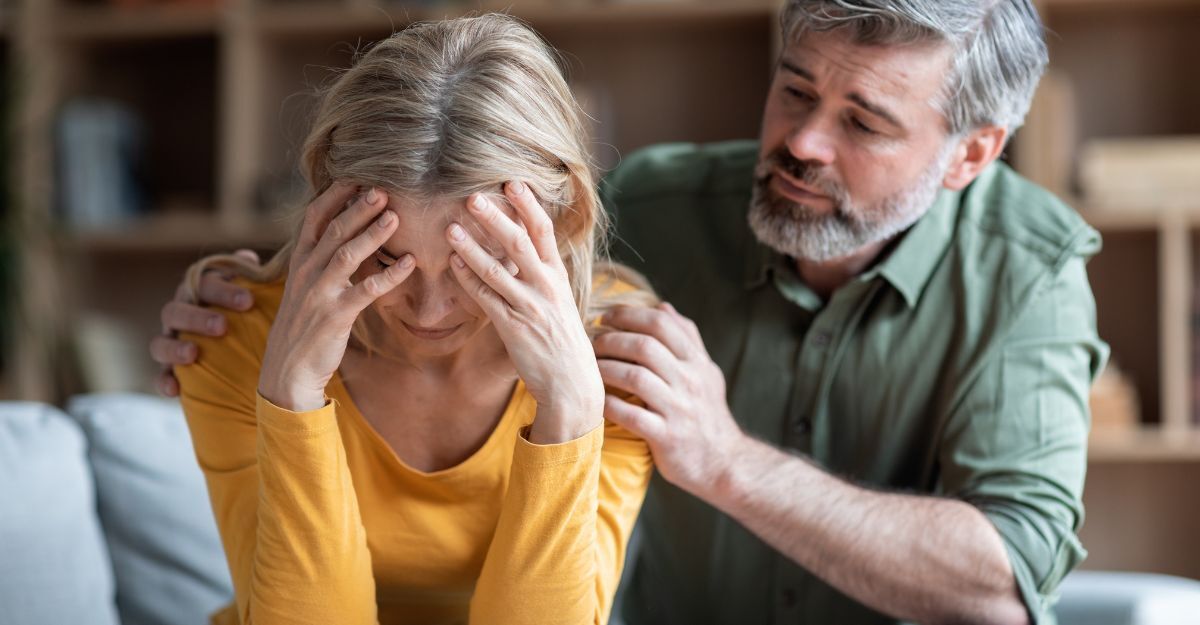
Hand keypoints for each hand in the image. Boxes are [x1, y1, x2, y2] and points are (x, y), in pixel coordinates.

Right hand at [150, 249, 259, 396]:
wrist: (246, 352)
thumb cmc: (252, 315)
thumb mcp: (256, 295)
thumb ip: (253, 277)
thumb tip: (250, 258)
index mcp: (200, 292)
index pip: (203, 283)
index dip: (222, 290)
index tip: (248, 301)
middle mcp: (181, 314)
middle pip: (176, 310)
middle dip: (197, 317)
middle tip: (222, 326)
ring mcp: (171, 342)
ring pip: (160, 341)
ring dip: (174, 346)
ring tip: (193, 353)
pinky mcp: (170, 371)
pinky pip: (159, 376)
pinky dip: (163, 381)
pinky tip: (174, 389)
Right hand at [258, 184, 415, 411]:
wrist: (287, 371)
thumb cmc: (304, 326)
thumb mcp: (305, 288)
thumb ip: (321, 260)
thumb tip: (344, 234)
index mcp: (300, 261)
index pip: (314, 218)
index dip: (336, 195)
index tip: (357, 175)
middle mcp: (307, 272)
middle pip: (334, 230)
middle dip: (358, 206)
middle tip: (383, 186)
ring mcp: (320, 293)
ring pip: (347, 255)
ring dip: (373, 233)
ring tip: (396, 216)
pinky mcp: (335, 316)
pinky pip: (366, 291)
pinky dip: (389, 275)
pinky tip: (410, 264)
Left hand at [446, 181, 603, 444]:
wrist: (572, 383)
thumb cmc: (562, 340)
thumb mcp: (560, 300)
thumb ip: (542, 274)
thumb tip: (525, 246)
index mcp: (558, 276)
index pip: (544, 232)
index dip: (529, 205)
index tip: (512, 182)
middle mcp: (546, 288)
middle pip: (520, 244)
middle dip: (496, 219)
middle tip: (472, 196)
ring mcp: (530, 308)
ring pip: (497, 271)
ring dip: (472, 248)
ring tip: (450, 228)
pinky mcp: (514, 329)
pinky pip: (487, 300)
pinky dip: (469, 281)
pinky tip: (453, 265)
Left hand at [593, 303, 744, 494]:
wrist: (724, 462)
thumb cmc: (707, 414)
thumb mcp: (705, 371)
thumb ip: (686, 339)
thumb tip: (662, 306)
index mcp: (696, 362)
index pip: (662, 323)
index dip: (628, 315)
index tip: (605, 318)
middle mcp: (689, 381)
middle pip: (645, 346)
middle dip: (611, 340)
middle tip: (592, 343)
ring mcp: (678, 409)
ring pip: (635, 377)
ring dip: (605, 368)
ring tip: (590, 368)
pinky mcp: (666, 437)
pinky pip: (631, 415)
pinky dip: (608, 404)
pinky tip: (596, 400)